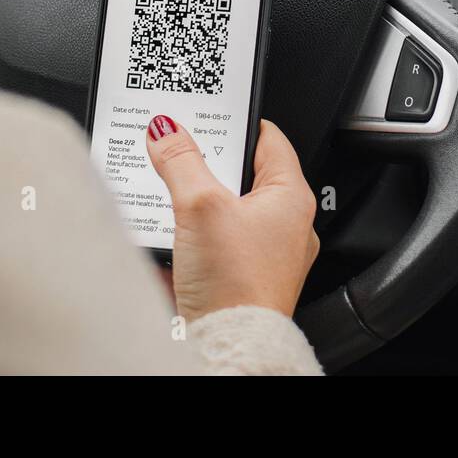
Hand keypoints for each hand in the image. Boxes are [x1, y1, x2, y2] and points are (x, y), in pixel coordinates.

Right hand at [145, 116, 318, 321]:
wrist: (230, 345)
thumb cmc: (237, 284)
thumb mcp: (200, 206)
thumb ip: (181, 160)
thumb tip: (166, 130)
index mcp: (291, 196)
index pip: (268, 137)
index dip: (236, 121)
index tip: (209, 112)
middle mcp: (285, 224)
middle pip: (243, 173)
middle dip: (209, 163)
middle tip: (181, 151)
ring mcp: (265, 252)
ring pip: (227, 207)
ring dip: (198, 200)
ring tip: (173, 193)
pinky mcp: (241, 275)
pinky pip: (217, 240)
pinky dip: (194, 232)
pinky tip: (172, 232)